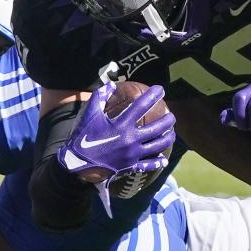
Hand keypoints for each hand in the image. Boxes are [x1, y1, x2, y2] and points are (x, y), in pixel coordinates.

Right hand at [58, 82, 174, 180]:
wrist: (78, 162)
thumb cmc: (83, 136)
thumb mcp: (90, 114)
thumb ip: (99, 98)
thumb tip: (110, 85)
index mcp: (121, 124)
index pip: (141, 106)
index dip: (153, 96)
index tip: (160, 89)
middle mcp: (130, 139)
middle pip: (157, 128)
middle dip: (168, 120)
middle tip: (171, 115)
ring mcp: (132, 154)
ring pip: (158, 145)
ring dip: (168, 138)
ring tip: (172, 133)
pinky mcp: (131, 166)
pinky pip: (148, 164)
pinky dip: (157, 161)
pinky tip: (163, 159)